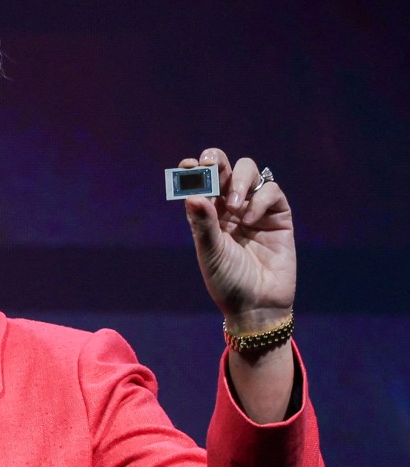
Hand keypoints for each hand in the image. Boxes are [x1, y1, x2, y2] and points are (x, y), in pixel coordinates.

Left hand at [179, 148, 295, 331]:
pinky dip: (261, 199)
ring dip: (240, 180)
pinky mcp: (278, 216)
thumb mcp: (210, 252)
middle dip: (217, 161)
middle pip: (225, 168)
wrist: (257, 305)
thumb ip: (203, 224)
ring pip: (250, 172)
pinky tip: (251, 220)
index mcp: (208, 214)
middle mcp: (230, 207)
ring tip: (235, 205)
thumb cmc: (227, 281)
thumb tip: (191, 195)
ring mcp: (255, 209)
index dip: (195, 169)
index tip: (187, 166)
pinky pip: (271, 191)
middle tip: (212, 166)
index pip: (201, 182)